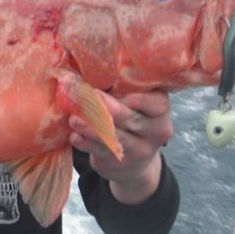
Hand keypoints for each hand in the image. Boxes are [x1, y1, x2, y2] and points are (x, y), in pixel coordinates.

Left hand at [69, 90, 172, 204]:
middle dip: (108, 108)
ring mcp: (140, 149)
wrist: (134, 157)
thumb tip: (89, 71)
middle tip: (87, 97)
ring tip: (74, 119)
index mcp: (160, 109)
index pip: (157, 104)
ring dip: (92, 128)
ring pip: (116, 137)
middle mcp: (155, 130)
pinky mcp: (121, 162)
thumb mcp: (132, 101)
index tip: (117, 90)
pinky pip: (103, 152)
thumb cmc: (128, 115)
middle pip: (132, 119)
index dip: (139, 99)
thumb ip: (120, 89)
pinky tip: (75, 137)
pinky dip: (86, 143)